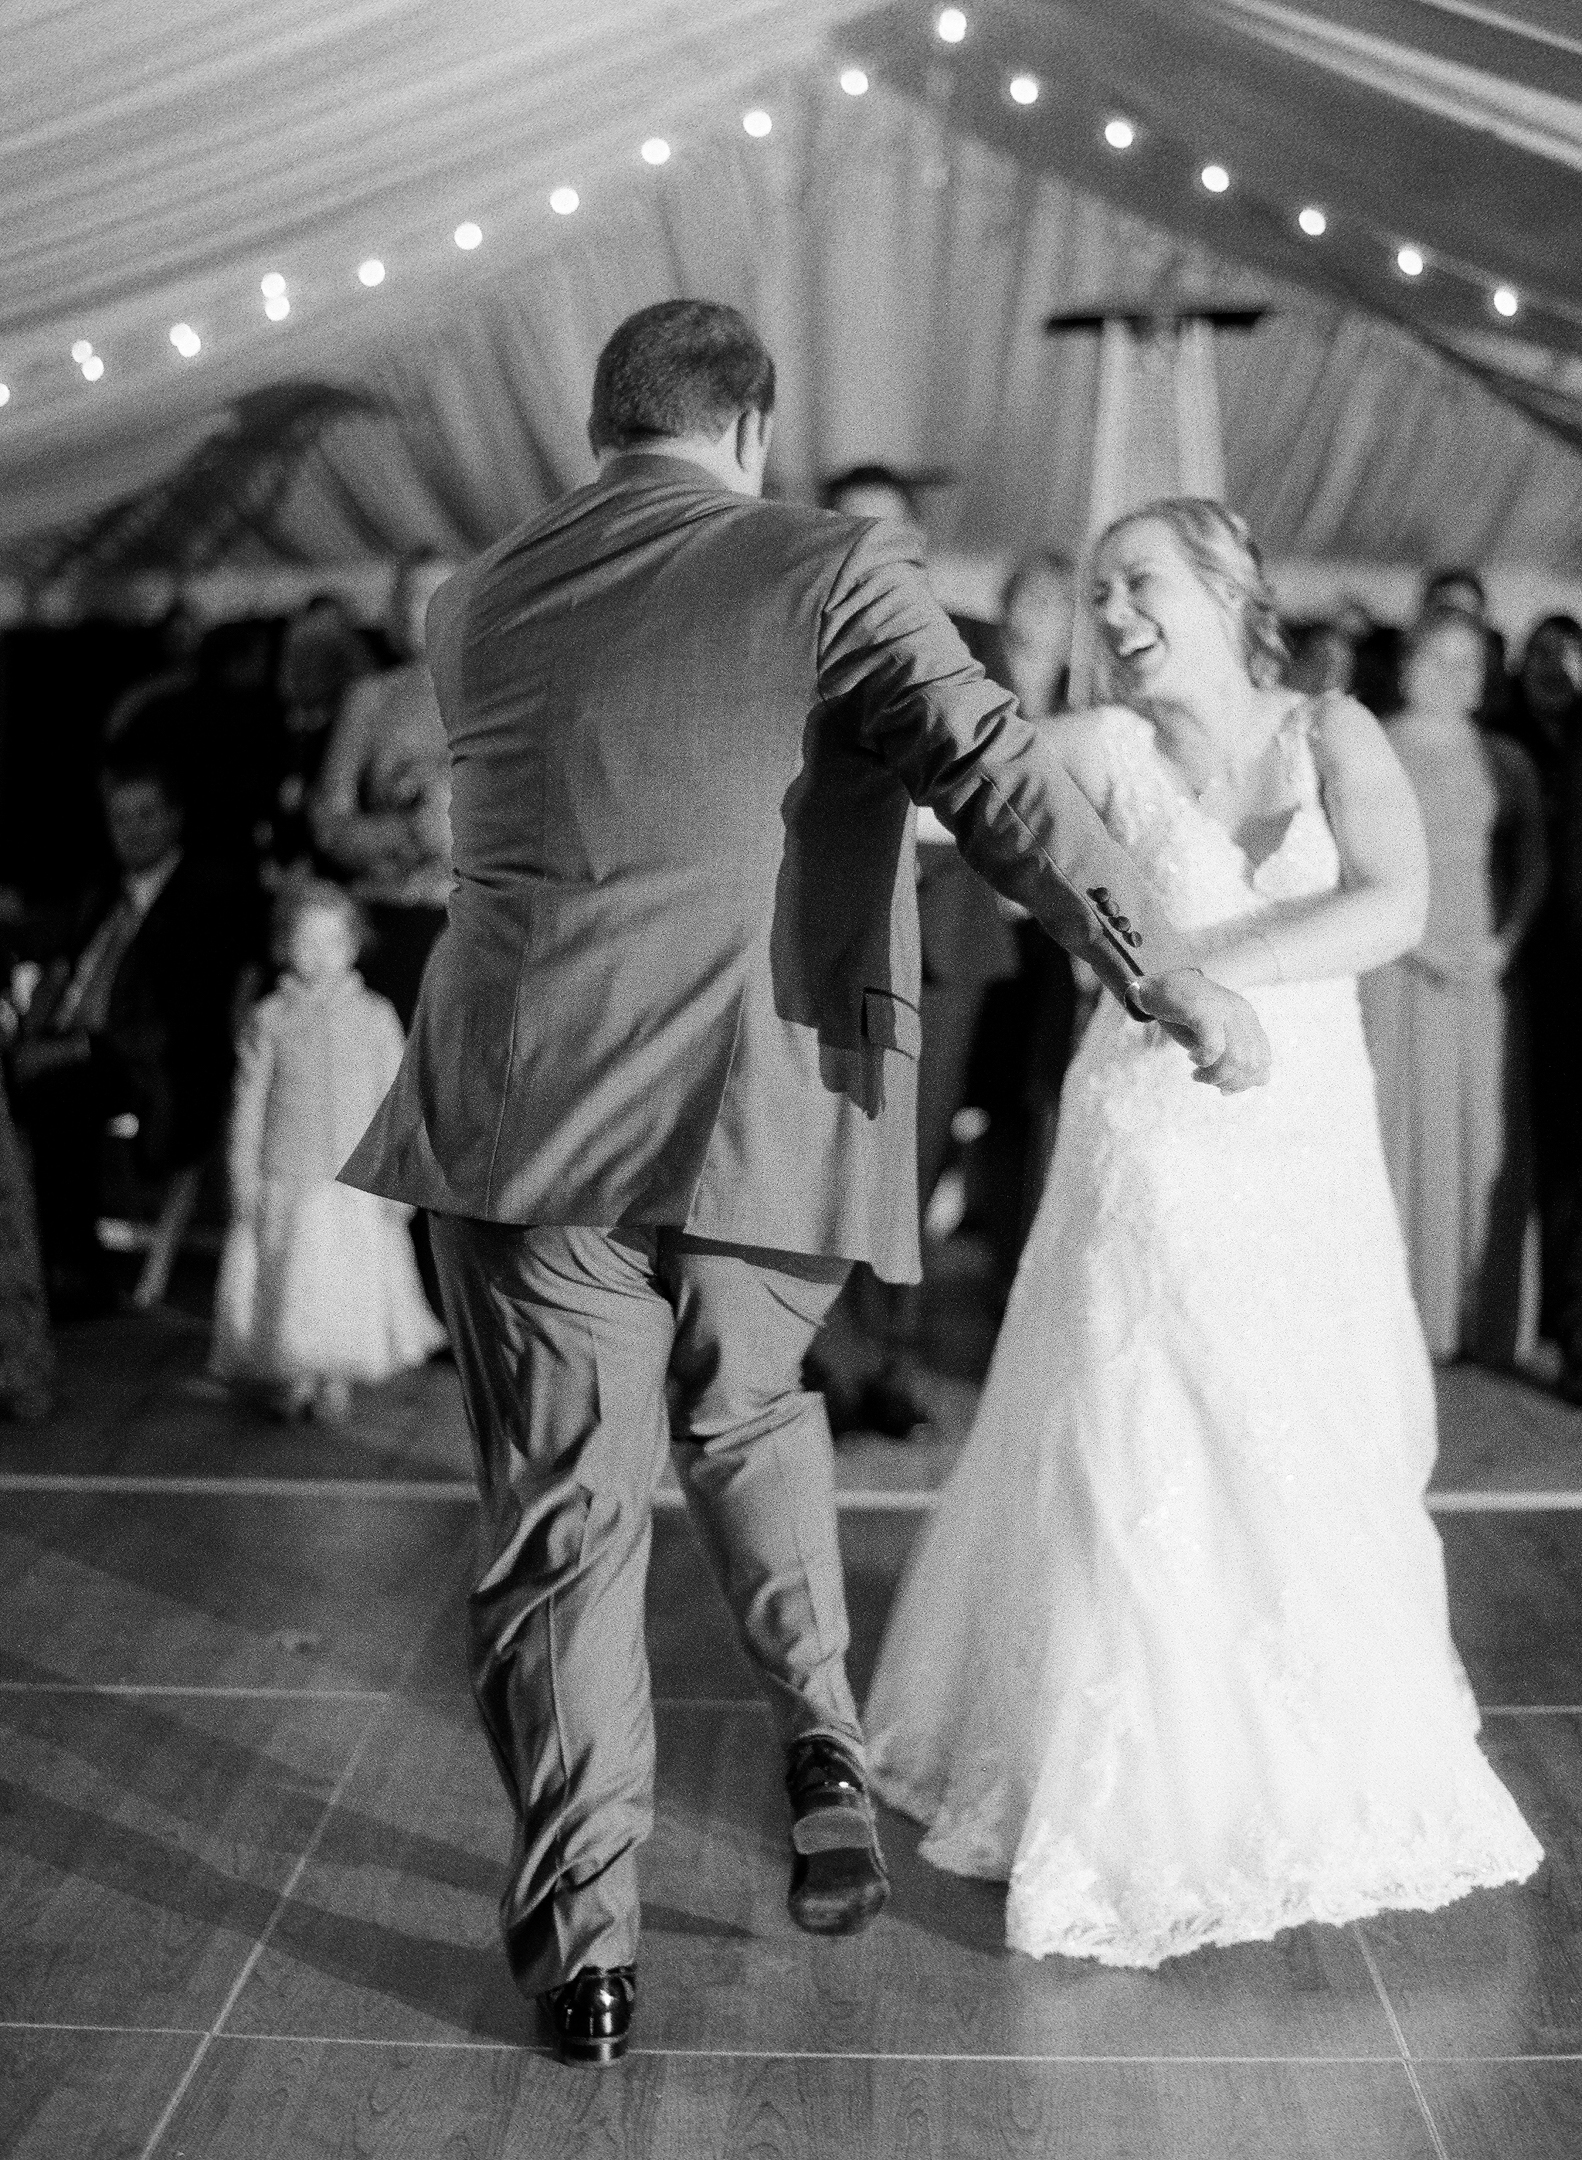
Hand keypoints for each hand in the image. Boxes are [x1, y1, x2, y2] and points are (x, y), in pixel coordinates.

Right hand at [1130, 968, 1271, 1092]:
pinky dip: (1203, 1059)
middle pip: (1252, 1063)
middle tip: (1207, 1080)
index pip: (1263, 1060)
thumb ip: (1231, 1059)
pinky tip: (1191, 1057)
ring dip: (1215, 1075)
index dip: (1244, 1081)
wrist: (1157, 988)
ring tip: (1197, 1074)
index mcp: (1249, 1020)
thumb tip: (1244, 1086)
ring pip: (1236, 1059)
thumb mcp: (1213, 1039)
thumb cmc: (1185, 1017)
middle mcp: (1242, 1014)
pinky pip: (1214, 1047)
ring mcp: (1225, 1011)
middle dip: (1229, 1082)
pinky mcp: (1205, 1011)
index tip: (1221, 1087)